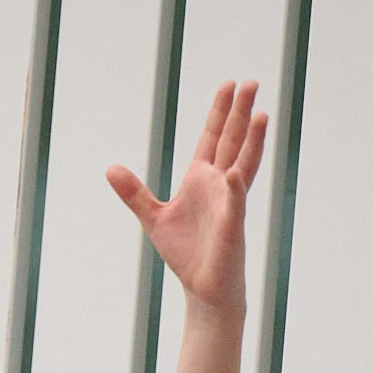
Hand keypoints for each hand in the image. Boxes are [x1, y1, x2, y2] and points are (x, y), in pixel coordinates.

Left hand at [109, 81, 266, 314]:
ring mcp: (229, 204)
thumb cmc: (187, 254)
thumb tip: (110, 169)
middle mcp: (220, 186)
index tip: (229, 86)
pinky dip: (234, 188)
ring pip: (243, 166)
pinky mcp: (231, 228)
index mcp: (201, 179)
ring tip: (262, 114)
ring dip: (252, 141)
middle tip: (251, 82)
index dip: (220, 112)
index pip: (213, 137)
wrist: (203, 289)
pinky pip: (234, 204)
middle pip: (232, 142)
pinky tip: (235, 171)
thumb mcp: (154, 218)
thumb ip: (134, 193)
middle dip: (240, 113)